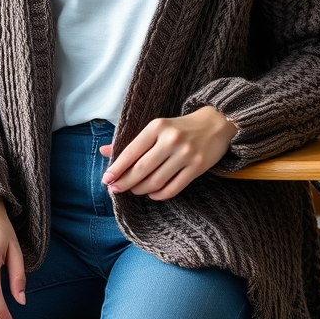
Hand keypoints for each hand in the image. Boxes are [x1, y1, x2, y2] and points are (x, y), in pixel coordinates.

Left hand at [99, 106, 237, 201]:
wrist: (215, 123)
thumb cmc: (179, 127)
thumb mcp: (156, 128)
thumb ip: (131, 141)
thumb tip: (104, 151)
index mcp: (157, 127)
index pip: (131, 151)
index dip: (117, 168)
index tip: (106, 179)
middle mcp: (171, 140)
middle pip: (142, 169)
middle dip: (125, 182)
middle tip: (115, 189)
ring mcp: (185, 154)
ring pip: (156, 181)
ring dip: (140, 190)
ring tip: (134, 190)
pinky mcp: (197, 167)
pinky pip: (173, 188)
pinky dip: (159, 194)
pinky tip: (152, 194)